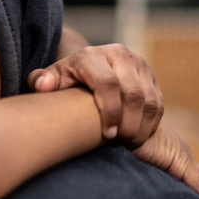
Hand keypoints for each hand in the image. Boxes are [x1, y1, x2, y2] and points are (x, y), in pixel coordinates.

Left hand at [28, 44, 162, 146]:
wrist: (88, 67)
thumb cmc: (66, 80)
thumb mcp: (52, 79)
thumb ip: (41, 81)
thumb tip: (43, 86)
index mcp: (92, 55)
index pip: (108, 84)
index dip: (110, 112)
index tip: (108, 135)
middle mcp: (119, 55)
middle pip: (133, 94)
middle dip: (129, 124)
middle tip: (120, 143)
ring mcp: (139, 65)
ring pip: (149, 101)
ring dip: (142, 126)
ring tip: (128, 143)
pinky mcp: (152, 76)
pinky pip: (158, 104)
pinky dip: (151, 124)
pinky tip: (137, 137)